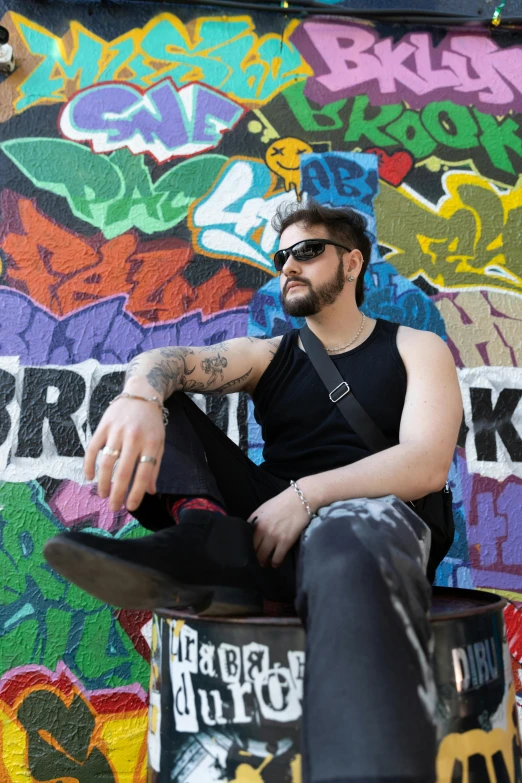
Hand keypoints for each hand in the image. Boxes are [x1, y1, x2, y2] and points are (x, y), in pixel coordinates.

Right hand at [84, 395, 164, 512]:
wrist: (141, 393)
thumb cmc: (151, 423)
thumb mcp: (159, 442)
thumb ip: (155, 466)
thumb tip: (150, 491)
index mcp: (150, 442)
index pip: (144, 472)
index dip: (137, 492)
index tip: (132, 507)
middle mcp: (133, 437)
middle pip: (123, 471)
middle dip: (117, 493)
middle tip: (114, 507)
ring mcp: (116, 431)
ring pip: (107, 462)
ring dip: (103, 482)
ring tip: (103, 495)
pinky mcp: (103, 426)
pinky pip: (93, 448)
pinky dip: (89, 464)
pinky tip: (90, 477)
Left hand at [247, 487, 310, 567]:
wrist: (301, 499)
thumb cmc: (283, 503)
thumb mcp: (263, 509)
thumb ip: (256, 521)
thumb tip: (251, 532)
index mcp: (255, 520)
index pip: (245, 539)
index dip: (247, 547)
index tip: (250, 551)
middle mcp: (261, 529)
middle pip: (253, 549)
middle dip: (255, 556)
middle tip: (258, 560)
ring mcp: (273, 536)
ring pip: (263, 556)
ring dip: (264, 562)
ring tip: (266, 564)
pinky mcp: (285, 541)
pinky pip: (276, 558)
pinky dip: (275, 563)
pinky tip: (276, 563)